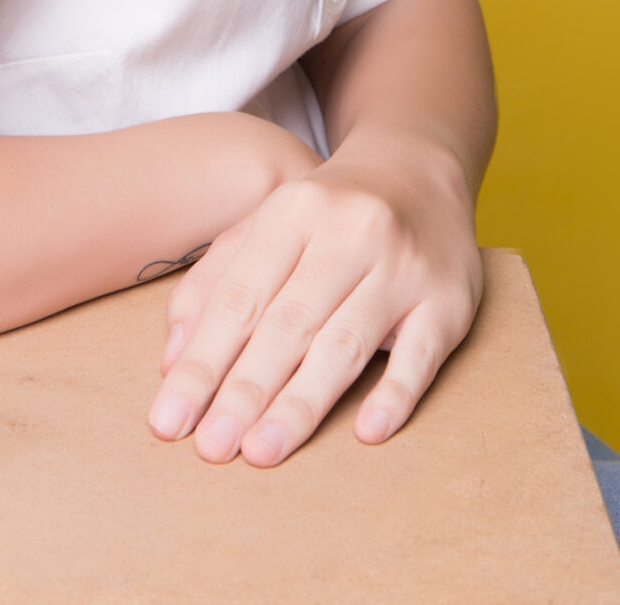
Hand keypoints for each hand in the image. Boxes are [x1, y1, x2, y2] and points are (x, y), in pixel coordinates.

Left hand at [146, 128, 482, 467]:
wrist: (420, 170)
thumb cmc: (327, 212)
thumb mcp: (265, 223)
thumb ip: (214, 282)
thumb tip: (171, 359)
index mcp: (294, 210)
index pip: (240, 296)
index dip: (203, 361)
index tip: (170, 419)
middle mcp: (350, 232)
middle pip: (288, 322)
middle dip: (244, 389)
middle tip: (211, 448)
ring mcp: (404, 266)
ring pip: (346, 341)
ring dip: (302, 402)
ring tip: (261, 451)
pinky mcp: (449, 300)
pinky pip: (422, 353)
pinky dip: (395, 394)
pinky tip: (366, 432)